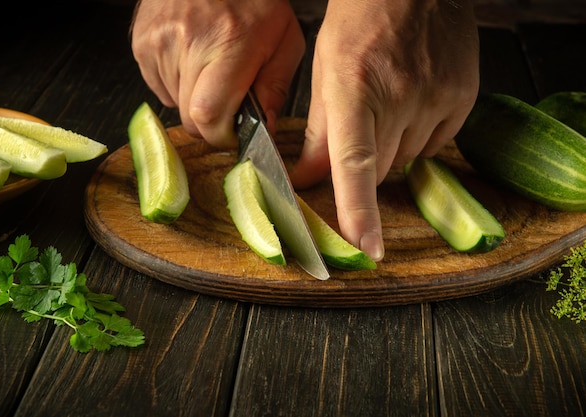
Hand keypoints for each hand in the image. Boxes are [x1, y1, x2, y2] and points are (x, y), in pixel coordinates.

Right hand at [130, 0, 305, 146]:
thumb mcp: (284, 41)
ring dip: (193, 100)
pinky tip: (192, 60)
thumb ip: (276, 88)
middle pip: (190, 118)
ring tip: (210, 69)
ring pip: (174, 104)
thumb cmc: (255, 1)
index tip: (233, 132)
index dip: (221, 135)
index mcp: (229, 44)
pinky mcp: (142, 42)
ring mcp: (159, 42)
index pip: (209, 115)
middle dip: (210, 122)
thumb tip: (263, 128)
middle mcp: (188, 42)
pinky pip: (159, 87)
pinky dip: (176, 85)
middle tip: (226, 101)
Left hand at [291, 0, 479, 260]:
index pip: (355, 163)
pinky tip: (411, 103)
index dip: (359, 210)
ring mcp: (437, 96)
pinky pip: (435, 144)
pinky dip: (418, 136)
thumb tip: (309, 179)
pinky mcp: (462, 97)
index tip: (367, 247)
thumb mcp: (325, 71)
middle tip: (361, 126)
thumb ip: (320, 132)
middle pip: (379, 168)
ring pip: (407, 158)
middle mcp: (400, 95)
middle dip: (363, 163)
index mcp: (356, 86)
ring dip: (392, 147)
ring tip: (387, 103)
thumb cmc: (359, 21)